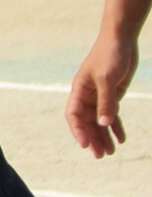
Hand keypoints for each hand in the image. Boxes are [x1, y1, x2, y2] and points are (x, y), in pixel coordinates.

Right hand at [69, 28, 136, 157]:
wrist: (121, 40)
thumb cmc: (110, 55)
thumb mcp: (107, 79)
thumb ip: (106, 102)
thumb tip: (104, 124)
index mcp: (80, 89)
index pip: (74, 114)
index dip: (78, 130)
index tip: (85, 145)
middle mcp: (87, 94)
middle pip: (87, 122)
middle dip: (93, 139)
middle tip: (101, 156)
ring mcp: (100, 95)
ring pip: (100, 121)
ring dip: (104, 136)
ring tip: (112, 152)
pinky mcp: (112, 94)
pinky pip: (112, 115)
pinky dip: (116, 127)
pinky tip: (122, 139)